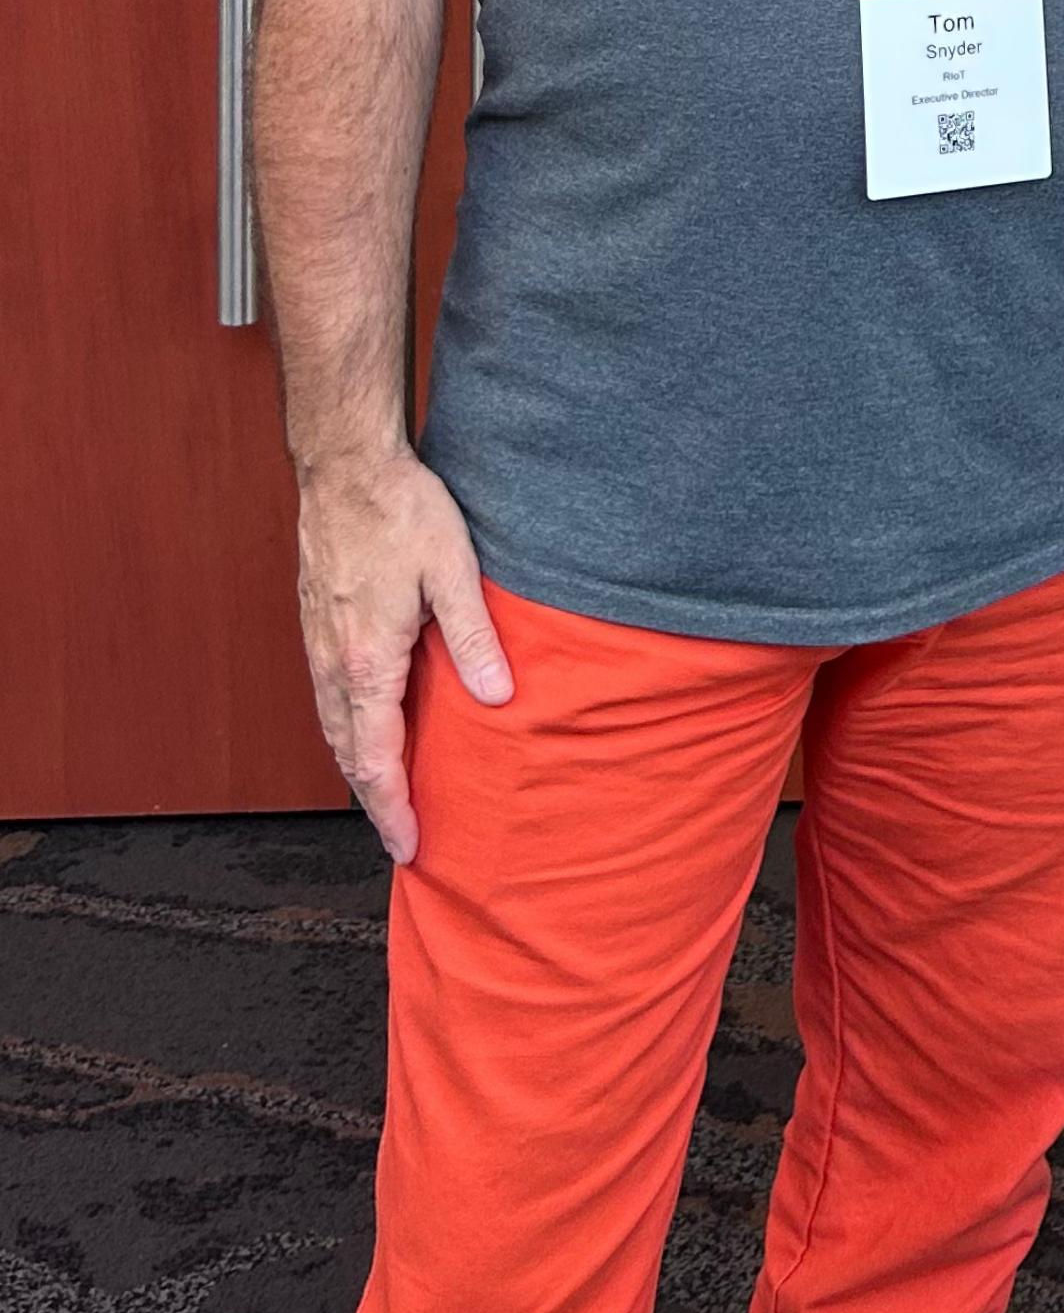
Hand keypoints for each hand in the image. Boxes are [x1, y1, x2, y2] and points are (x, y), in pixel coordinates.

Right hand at [296, 449, 510, 864]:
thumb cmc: (401, 511)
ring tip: (387, 792)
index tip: (408, 845)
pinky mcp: (316, 622)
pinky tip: (367, 724)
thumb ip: (474, 636)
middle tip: (402, 835)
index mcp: (367, 661)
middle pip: (347, 753)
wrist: (345, 466)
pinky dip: (345, 728)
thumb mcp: (454, 570)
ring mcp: (318, 643)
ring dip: (357, 765)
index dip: (392, 808)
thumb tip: (499, 697)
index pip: (376, 758)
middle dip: (373, 799)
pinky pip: (327, 695)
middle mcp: (333, 662)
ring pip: (332, 726)